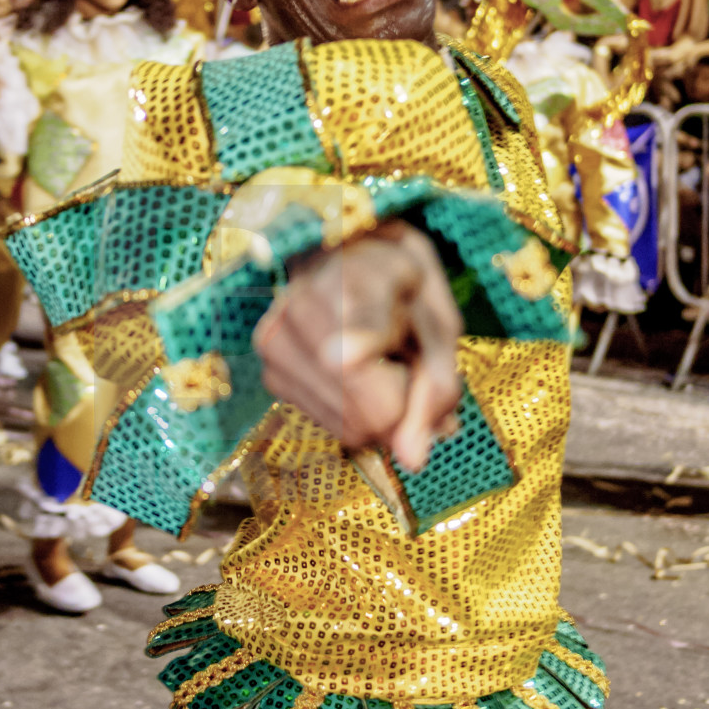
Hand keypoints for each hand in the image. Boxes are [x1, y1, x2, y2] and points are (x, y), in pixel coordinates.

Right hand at [253, 223, 462, 472]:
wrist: (341, 248)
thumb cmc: (401, 285)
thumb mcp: (438, 321)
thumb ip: (436, 387)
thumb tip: (413, 460)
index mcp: (353, 279)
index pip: (355, 343)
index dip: (386, 368)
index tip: (371, 359)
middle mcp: (299, 310)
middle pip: (369, 414)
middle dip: (404, 401)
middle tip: (402, 354)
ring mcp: (275, 344)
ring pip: (350, 428)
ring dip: (379, 405)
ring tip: (376, 356)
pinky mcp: (269, 372)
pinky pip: (332, 426)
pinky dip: (355, 408)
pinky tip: (352, 368)